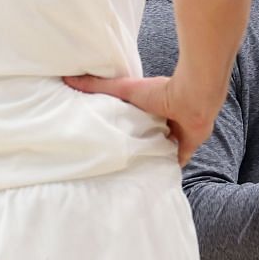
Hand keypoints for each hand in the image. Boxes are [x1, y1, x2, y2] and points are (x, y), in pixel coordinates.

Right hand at [65, 73, 215, 165]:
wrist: (191, 99)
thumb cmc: (158, 91)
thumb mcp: (123, 89)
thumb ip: (98, 86)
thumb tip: (67, 79)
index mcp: (148, 108)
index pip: (133, 120)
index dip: (121, 128)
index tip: (105, 138)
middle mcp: (161, 122)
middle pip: (145, 136)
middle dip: (135, 146)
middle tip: (116, 160)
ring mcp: (174, 136)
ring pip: (158, 150)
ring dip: (149, 158)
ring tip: (130, 174)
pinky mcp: (184, 148)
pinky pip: (174, 163)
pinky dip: (166, 170)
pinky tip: (153, 180)